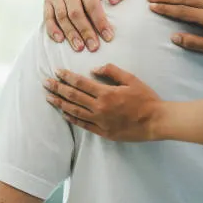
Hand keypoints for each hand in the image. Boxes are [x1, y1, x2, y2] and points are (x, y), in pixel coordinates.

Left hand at [43, 64, 161, 141]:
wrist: (156, 121)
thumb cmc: (146, 98)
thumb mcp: (131, 79)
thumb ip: (112, 72)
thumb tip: (94, 69)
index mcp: (106, 93)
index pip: (80, 83)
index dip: (66, 77)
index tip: (57, 72)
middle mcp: (100, 108)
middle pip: (73, 96)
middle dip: (57, 89)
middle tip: (45, 83)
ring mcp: (100, 121)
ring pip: (75, 111)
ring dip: (60, 104)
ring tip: (49, 98)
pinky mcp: (103, 132)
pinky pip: (83, 125)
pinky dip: (72, 118)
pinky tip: (64, 113)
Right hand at [44, 0, 129, 51]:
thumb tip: (113, 0)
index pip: (92, 5)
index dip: (100, 21)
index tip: (108, 37)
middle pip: (76, 13)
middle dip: (86, 31)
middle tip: (94, 47)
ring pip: (62, 18)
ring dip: (71, 34)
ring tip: (79, 48)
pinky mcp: (48, 3)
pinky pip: (48, 18)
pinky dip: (53, 30)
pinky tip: (60, 40)